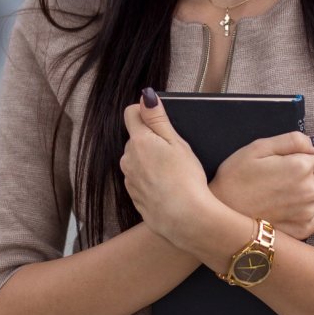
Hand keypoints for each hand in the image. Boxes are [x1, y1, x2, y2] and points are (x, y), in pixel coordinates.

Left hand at [120, 88, 212, 246]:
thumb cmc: (185, 179)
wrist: (185, 218)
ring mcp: (129, 179)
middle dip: (151, 139)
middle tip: (174, 151)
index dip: (145, 112)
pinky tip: (167, 187)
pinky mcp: (134, 196)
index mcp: (139, 141)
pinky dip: (150, 179)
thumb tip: (145, 96)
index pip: (130, 113)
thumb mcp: (176, 142)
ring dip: (150, 160)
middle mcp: (127, 158)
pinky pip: (140, 179)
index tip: (160, 120)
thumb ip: (157, 118)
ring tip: (173, 172)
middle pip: (135, 138)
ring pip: (137, 159)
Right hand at [210, 131, 313, 239]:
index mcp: (300, 167)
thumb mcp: (258, 148)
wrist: (221, 213)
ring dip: (313, 189)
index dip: (310, 152)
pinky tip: (292, 207)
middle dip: (312, 169)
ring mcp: (307, 212)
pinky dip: (312, 210)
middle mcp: (309, 190)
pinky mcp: (303, 230)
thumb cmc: (236, 177)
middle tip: (287, 173)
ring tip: (288, 191)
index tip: (293, 156)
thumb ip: (292, 140)